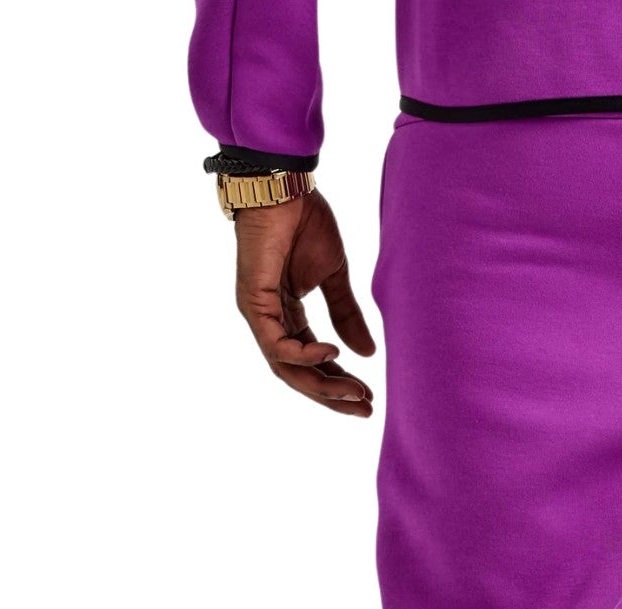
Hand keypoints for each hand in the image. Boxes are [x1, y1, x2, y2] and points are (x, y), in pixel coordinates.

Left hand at [234, 190, 376, 416]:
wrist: (283, 187)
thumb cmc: (305, 222)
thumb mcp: (336, 277)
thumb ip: (347, 316)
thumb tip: (367, 353)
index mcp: (288, 315)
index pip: (312, 362)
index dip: (340, 383)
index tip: (368, 397)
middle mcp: (270, 320)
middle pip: (298, 374)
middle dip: (332, 396)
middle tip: (365, 409)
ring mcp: (258, 314)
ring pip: (286, 367)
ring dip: (321, 385)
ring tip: (355, 392)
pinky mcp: (253, 302)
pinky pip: (276, 345)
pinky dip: (304, 355)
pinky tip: (332, 355)